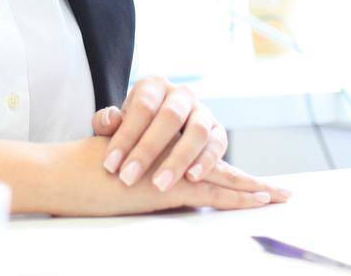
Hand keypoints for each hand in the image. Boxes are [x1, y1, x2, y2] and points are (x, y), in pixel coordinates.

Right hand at [39, 135, 286, 216]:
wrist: (66, 173)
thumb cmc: (82, 173)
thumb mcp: (112, 163)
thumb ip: (127, 157)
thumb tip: (129, 154)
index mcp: (159, 153)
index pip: (201, 160)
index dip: (227, 171)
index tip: (256, 186)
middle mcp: (169, 155)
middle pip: (218, 165)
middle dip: (250, 182)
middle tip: (284, 194)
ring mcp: (171, 168)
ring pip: (220, 174)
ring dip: (252, 186)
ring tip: (281, 196)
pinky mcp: (169, 184)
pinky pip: (211, 189)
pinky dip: (237, 194)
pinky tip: (258, 198)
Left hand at [95, 75, 288, 198]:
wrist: (159, 130)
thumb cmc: (133, 128)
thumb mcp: (115, 123)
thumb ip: (106, 122)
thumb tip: (109, 119)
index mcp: (154, 85)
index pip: (142, 106)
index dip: (125, 136)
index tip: (109, 166)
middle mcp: (181, 94)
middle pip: (170, 117)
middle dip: (147, 150)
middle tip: (128, 178)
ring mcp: (203, 111)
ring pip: (197, 131)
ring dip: (178, 159)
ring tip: (159, 185)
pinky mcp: (218, 131)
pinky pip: (218, 144)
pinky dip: (206, 162)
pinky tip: (190, 179)